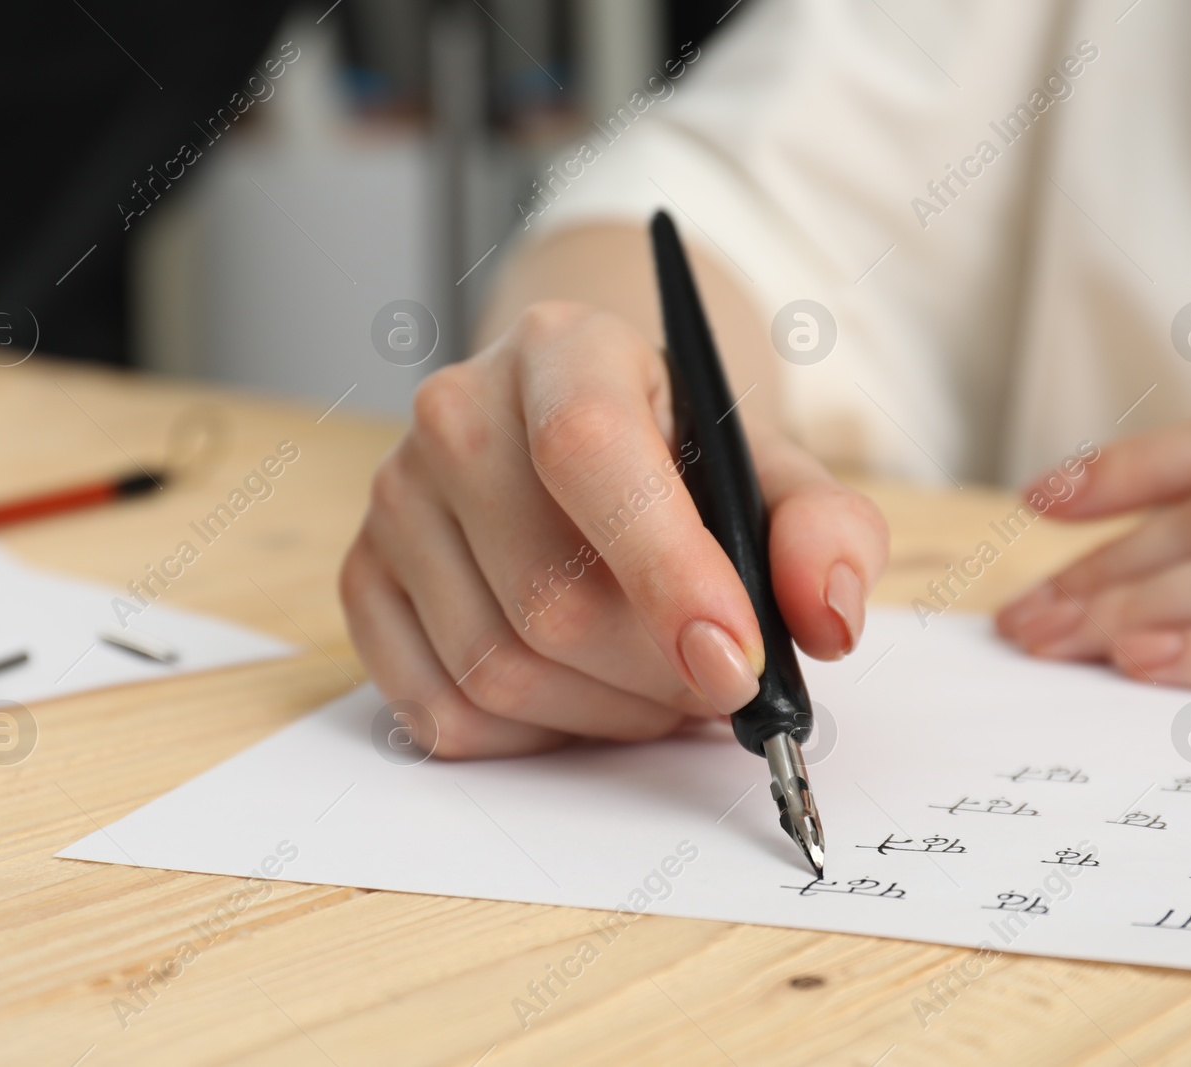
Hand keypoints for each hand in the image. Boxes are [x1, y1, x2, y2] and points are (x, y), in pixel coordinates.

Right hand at [341, 302, 887, 757]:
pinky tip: (581, 690)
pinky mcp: (364, 578)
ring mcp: (396, 497)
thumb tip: (824, 619)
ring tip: (656, 681)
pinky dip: (533, 733)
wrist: (580, 443)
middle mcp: (456, 412)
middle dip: (658, 674)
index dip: (666, 572)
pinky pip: (441, 711)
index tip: (736, 663)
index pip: (587, 452)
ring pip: (496, 669)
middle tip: (716, 678)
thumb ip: (825, 532)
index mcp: (564, 351)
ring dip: (606, 713)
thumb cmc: (681, 462)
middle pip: (550, 598)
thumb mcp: (772, 472)